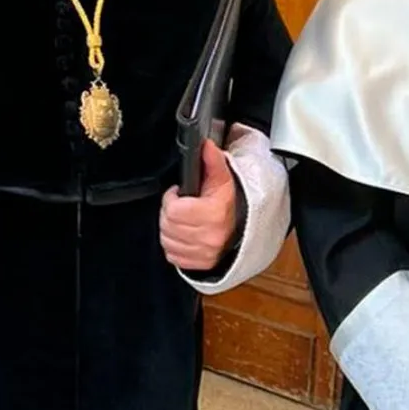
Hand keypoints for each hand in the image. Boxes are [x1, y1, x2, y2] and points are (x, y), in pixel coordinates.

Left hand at [160, 139, 238, 270]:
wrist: (241, 229)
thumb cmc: (228, 204)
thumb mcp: (222, 179)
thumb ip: (212, 160)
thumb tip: (206, 145)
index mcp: (214, 214)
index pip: (174, 210)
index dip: (172, 199)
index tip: (178, 195)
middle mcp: (209, 237)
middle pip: (167, 224)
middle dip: (169, 213)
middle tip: (180, 207)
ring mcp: (203, 253)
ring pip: (167, 239)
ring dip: (170, 228)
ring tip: (182, 220)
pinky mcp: (198, 264)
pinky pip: (171, 254)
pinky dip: (174, 244)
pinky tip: (183, 235)